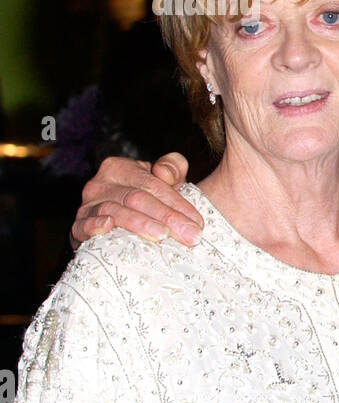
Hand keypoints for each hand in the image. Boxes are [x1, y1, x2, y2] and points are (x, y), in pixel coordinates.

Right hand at [71, 153, 202, 246]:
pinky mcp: (77, 228)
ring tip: (162, 236)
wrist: (120, 224)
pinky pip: (82, 226)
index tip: (197, 222)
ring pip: (115, 211)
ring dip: (140, 224)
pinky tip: (108, 227)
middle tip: (190, 236)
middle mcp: (100, 184)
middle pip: (137, 198)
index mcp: (120, 168)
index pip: (152, 184)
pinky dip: (94, 225)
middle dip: (167, 217)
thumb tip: (165, 172)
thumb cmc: (147, 199)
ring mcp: (86, 206)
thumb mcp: (164, 180)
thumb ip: (172, 167)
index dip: (177, 203)